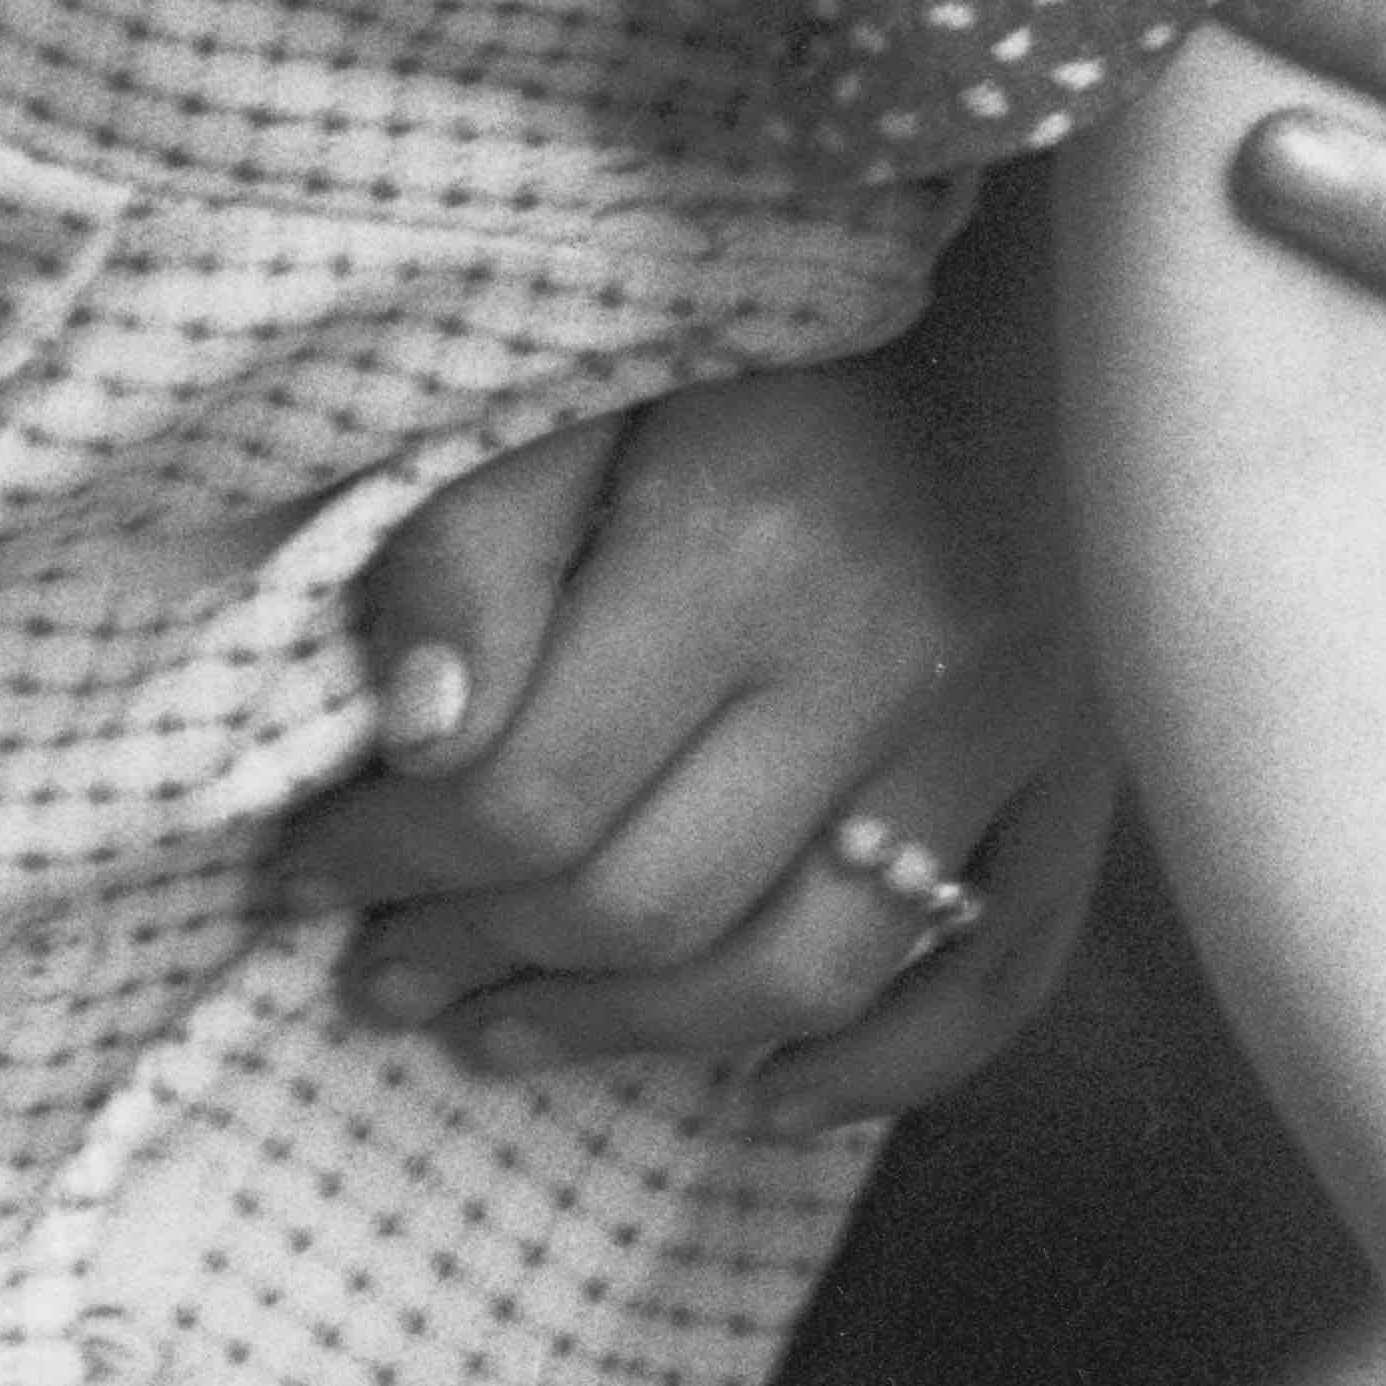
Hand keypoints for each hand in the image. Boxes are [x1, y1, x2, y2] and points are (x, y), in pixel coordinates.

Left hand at [275, 344, 1107, 1136]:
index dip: (395, 860)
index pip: (533, 788)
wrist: (1014, 290)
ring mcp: (1000, 737)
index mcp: (741, 548)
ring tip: (509, 1041)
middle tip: (386, 981)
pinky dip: (883, 1068)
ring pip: (802, 971)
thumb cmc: (770, 328)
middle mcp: (882, 665)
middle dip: (487, 962)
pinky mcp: (1078, 772)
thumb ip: (482, 541)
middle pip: (653, 902)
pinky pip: (998, 973)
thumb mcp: (588, 376)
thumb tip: (412, 742)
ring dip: (638, 1039)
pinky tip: (765, 1095)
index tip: (307, 878)